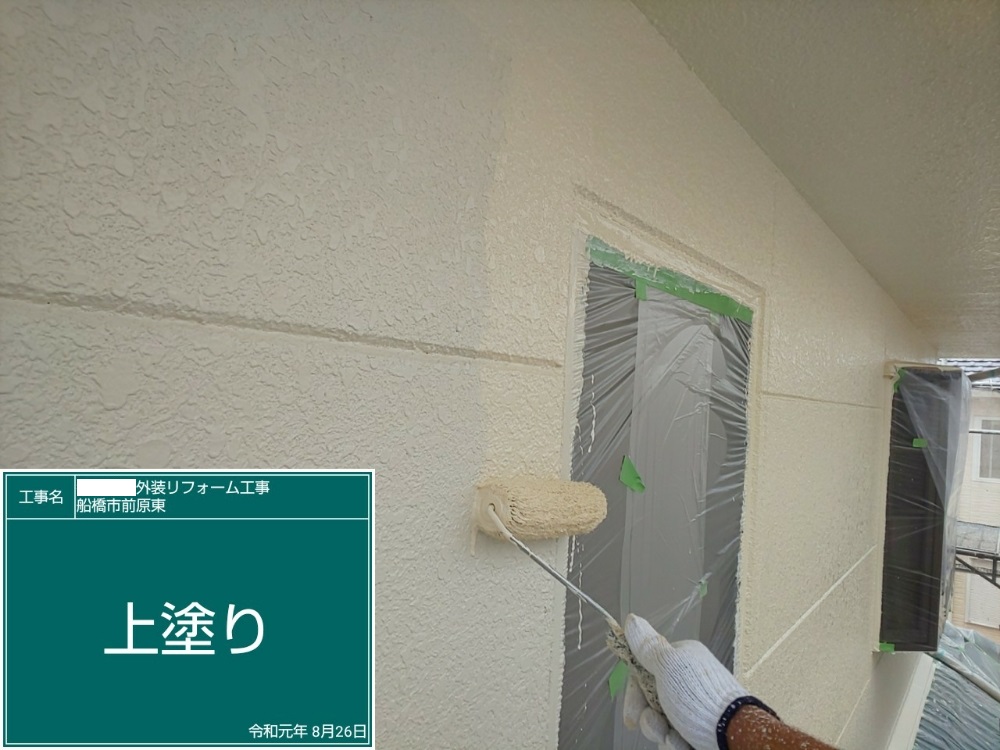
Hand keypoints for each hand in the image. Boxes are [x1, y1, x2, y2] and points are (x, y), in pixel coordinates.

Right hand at [623, 614, 749, 749]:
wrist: (735, 735)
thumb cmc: (701, 698)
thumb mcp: (669, 666)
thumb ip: (647, 647)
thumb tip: (632, 619)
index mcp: (682, 660)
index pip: (645, 672)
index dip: (635, 694)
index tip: (631, 716)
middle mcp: (688, 682)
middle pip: (651, 701)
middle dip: (649, 719)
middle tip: (656, 728)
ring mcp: (694, 708)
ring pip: (662, 722)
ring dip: (662, 734)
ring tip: (674, 738)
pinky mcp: (699, 730)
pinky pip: (676, 738)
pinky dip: (676, 744)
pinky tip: (684, 744)